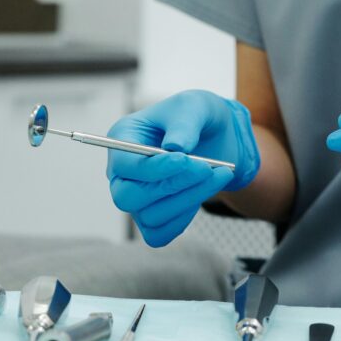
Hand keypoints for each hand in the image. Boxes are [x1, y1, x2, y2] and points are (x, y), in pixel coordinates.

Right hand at [107, 90, 260, 246]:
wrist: (214, 136)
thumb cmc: (196, 116)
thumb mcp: (195, 106)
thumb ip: (185, 123)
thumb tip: (175, 148)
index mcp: (122, 138)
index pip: (124, 164)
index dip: (153, 168)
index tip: (186, 160)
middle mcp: (122, 172)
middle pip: (127, 196)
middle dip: (170, 186)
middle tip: (205, 168)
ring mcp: (135, 198)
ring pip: (149, 215)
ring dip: (188, 198)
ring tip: (218, 173)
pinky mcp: (151, 218)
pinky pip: (158, 234)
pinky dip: (182, 219)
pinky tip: (202, 193)